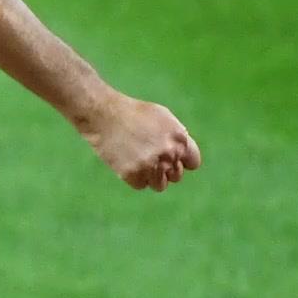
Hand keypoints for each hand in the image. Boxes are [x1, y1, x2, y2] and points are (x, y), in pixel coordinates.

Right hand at [77, 93, 201, 191]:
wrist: (103, 113)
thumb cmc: (132, 112)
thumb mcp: (162, 116)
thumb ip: (177, 136)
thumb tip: (184, 153)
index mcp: (179, 139)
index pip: (193, 163)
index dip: (181, 160)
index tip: (169, 157)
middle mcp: (168, 154)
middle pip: (176, 175)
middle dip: (164, 168)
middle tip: (147, 156)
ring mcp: (151, 166)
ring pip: (159, 185)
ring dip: (150, 176)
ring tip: (136, 160)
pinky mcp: (133, 174)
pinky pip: (140, 185)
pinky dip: (133, 177)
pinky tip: (125, 161)